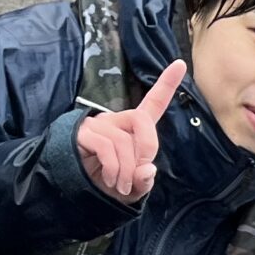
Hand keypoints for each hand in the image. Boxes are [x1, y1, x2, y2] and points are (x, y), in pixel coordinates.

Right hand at [75, 59, 184, 203]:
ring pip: (122, 140)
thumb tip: (147, 169)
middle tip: (140, 171)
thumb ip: (144, 181)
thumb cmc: (108, 185)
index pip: (153, 103)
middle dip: (148, 147)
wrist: (74, 191)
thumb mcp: (133, 188)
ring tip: (122, 186)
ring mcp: (98, 125)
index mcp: (132, 129)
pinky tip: (111, 180)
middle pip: (141, 119)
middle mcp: (116, 120)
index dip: (166, 84)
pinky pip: (106, 148)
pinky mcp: (82, 134)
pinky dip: (113, 169)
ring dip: (127, 169)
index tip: (180, 63)